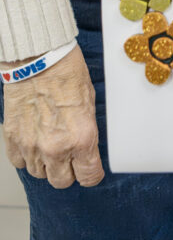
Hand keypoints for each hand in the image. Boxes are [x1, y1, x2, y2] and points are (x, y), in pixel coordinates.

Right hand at [2, 46, 101, 187]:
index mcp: (82, 137)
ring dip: (46, 163)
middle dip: (68, 171)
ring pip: (39, 174)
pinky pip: (20, 163)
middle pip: (62, 182)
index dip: (91, 174)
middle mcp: (56, 148)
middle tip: (70, 157)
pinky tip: (33, 139)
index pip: (89, 176)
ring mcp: (32, 146)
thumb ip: (86, 132)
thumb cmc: (67, 73)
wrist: (39, 58)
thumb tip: (86, 150)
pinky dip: (27, 155)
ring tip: (50, 142)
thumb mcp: (89, 102)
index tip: (90, 171)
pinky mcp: (13, 140)